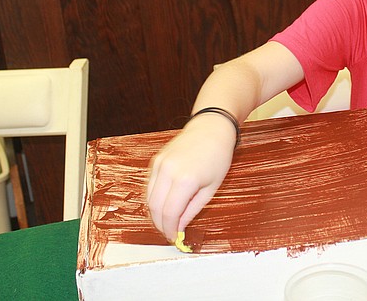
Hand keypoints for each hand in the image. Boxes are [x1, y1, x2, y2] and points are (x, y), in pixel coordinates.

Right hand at [146, 114, 235, 240]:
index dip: (170, 230)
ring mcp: (159, 164)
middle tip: (170, 232)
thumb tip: (180, 227)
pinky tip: (165, 204)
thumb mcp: (211, 188)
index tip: (174, 238)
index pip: (169, 214)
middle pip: (154, 208)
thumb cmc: (218, 156)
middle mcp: (168, 171)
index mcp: (185, 180)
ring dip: (155, 213)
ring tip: (167, 221)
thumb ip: (193, 210)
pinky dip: (154, 199)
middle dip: (160, 224)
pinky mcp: (156, 161)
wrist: (211, 128)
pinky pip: (149, 186)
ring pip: (148, 198)